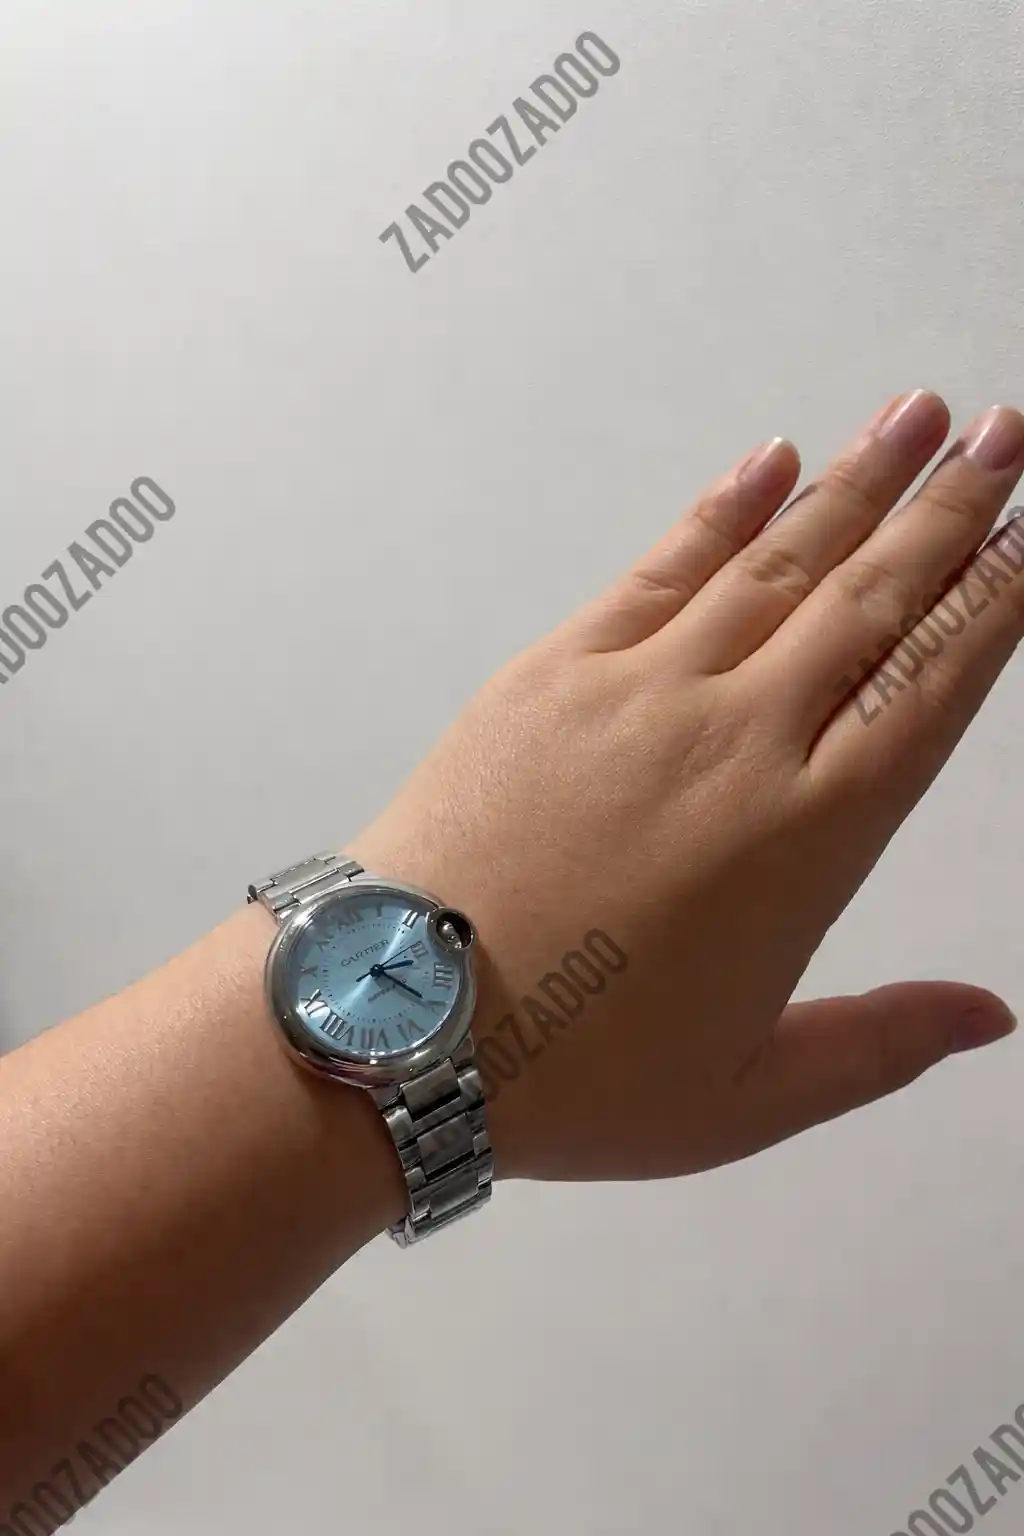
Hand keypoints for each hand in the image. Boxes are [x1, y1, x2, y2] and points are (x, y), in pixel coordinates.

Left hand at [349, 392, 1023, 1182]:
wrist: (396, 1019)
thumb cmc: (575, 1076)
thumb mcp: (746, 1096)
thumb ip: (879, 1045)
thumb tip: (991, 1017)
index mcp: (808, 836)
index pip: (929, 687)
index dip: (994, 599)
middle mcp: (741, 737)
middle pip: (870, 600)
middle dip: (948, 510)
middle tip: (1006, 434)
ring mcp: (643, 691)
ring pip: (775, 565)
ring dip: (854, 486)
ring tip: (915, 415)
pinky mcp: (553, 672)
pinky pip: (658, 571)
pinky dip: (720, 513)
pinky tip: (769, 464)